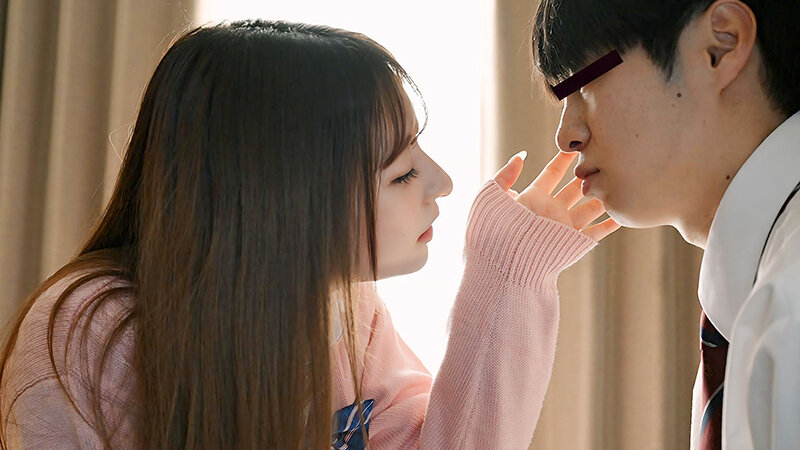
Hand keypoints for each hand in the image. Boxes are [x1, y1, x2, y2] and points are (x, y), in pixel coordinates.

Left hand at [493, 150, 620, 241]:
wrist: (502, 263)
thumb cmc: (492, 230)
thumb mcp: (493, 198)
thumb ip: (505, 175)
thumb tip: (521, 155)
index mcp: (533, 197)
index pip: (553, 172)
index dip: (565, 158)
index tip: (577, 142)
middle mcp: (551, 210)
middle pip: (576, 186)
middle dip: (589, 173)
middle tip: (604, 157)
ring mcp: (563, 226)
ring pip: (590, 206)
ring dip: (603, 194)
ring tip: (620, 179)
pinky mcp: (572, 243)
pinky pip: (596, 232)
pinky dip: (611, 224)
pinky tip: (624, 213)